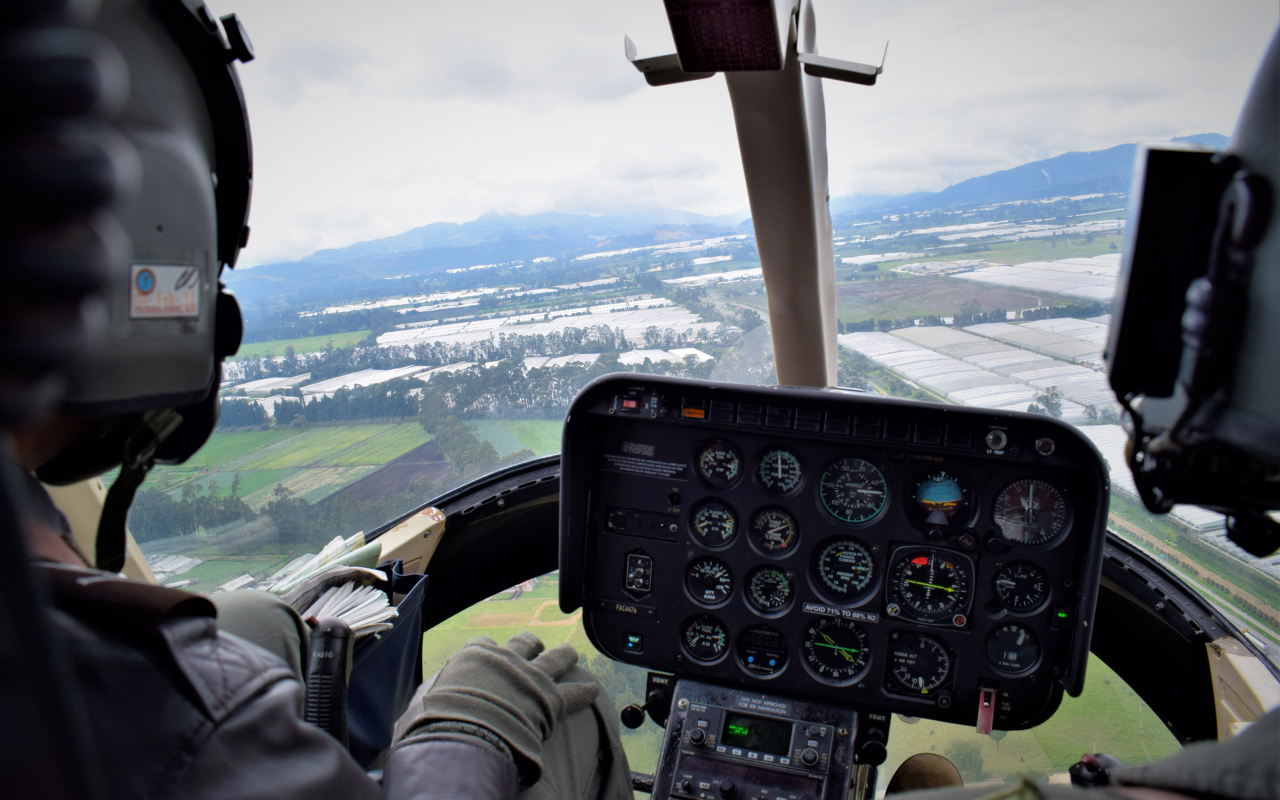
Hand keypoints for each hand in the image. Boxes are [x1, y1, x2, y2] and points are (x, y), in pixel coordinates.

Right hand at [395, 632, 597, 784]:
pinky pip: (573, 693)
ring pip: (555, 659)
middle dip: (530, 645)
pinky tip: (593, 689)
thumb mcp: (422, 702)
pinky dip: (584, 691)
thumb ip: (431, 693)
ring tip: (570, 653)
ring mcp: (531, 677)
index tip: (489, 659)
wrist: (464, 739)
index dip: (488, 654)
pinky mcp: (550, 701)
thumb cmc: (435, 724)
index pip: (483, 645)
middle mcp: (505, 659)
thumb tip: (427, 697)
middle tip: (536, 647)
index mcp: (473, 656)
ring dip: (564, 656)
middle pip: (524, 644)